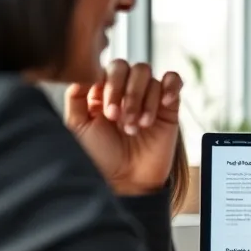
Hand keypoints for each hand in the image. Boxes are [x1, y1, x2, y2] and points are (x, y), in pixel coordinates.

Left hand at [64, 59, 182, 195]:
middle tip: (121, 120)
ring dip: (144, 101)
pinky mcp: (169, 107)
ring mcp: (149, 98)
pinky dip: (170, 87)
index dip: (110, 86)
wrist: (127, 181)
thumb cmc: (101, 158)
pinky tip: (164, 104)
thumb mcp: (78, 127)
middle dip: (127, 94)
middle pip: (130, 68)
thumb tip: (84, 72)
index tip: (107, 113)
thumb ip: (76, 97)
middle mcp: (126, 92)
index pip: (109, 71)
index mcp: (103, 93)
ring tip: (138, 127)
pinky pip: (173, 82)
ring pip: (149, 76)